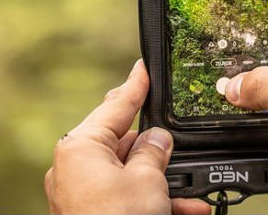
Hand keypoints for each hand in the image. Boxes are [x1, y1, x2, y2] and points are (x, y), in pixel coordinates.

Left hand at [45, 60, 210, 214]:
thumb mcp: (147, 179)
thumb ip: (153, 151)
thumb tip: (157, 139)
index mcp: (80, 149)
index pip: (115, 106)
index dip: (135, 86)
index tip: (143, 68)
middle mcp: (75, 169)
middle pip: (123, 142)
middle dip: (155, 144)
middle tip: (175, 131)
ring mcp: (82, 195)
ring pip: (130, 174)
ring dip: (163, 180)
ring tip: (192, 188)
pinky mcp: (93, 214)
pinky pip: (127, 197)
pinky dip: (154, 199)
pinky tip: (187, 208)